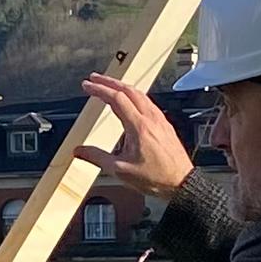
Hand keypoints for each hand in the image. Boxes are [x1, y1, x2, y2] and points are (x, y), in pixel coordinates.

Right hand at [78, 72, 193, 196]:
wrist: (181, 183)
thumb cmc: (156, 178)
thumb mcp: (120, 170)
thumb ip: (97, 157)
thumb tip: (80, 151)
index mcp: (139, 127)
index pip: (116, 98)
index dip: (100, 89)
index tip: (87, 85)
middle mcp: (151, 119)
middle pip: (128, 90)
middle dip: (109, 81)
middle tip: (95, 78)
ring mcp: (159, 120)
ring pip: (140, 94)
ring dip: (123, 86)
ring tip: (110, 85)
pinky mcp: (164, 125)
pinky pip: (148, 102)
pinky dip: (135, 95)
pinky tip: (131, 101)